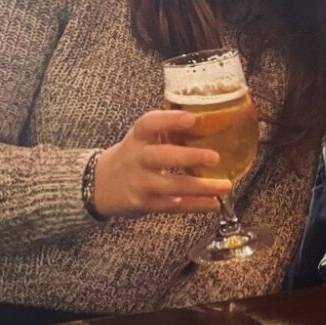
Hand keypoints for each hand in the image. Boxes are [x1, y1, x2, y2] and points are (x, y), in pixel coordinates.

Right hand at [92, 110, 231, 217]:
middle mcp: (137, 158)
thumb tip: (212, 123)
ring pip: (172, 186)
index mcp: (138, 137)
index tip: (192, 118)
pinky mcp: (144, 204)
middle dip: (188, 157)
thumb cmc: (134, 154)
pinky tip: (214, 203)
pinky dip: (195, 205)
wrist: (100, 184)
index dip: (170, 120)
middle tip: (214, 157)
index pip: (150, 123)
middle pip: (161, 156)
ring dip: (201, 187)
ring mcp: (140, 183)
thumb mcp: (144, 138)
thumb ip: (169, 131)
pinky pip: (173, 206)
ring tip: (225, 185)